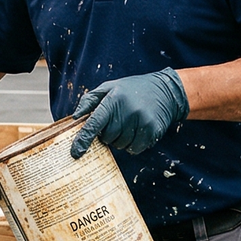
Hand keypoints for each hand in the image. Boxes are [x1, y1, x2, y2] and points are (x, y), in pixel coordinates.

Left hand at [70, 68, 189, 157]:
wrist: (165, 90)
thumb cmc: (131, 90)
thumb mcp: (109, 87)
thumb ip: (90, 100)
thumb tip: (76, 117)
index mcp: (114, 99)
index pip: (94, 123)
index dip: (83, 140)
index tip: (75, 153)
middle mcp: (128, 110)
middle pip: (107, 138)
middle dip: (107, 134)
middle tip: (117, 121)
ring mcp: (141, 121)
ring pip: (120, 146)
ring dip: (120, 140)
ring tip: (129, 123)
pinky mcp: (152, 131)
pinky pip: (134, 149)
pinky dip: (132, 145)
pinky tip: (137, 131)